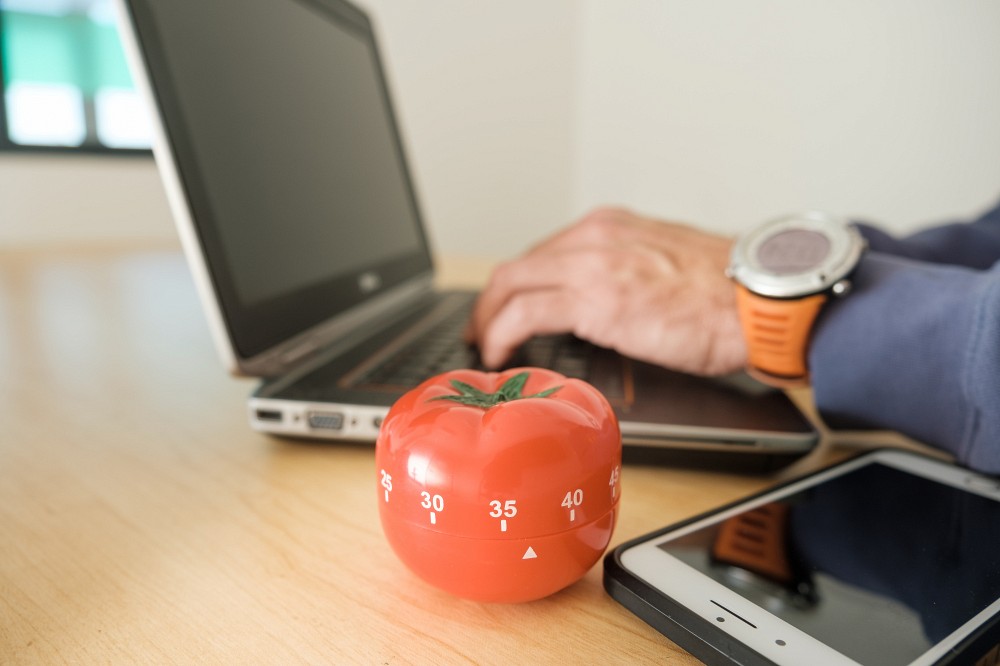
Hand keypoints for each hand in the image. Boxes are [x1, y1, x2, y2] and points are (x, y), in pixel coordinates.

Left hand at [467, 206, 746, 375]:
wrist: (759, 299)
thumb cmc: (729, 294)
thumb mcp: (667, 267)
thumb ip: (629, 275)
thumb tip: (611, 307)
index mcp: (611, 227)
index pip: (543, 254)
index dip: (515, 286)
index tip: (505, 308)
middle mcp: (594, 236)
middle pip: (517, 267)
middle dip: (490, 302)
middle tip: (480, 331)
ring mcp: (590, 263)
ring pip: (510, 285)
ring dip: (488, 319)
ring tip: (483, 348)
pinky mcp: (592, 298)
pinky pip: (523, 314)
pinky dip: (501, 334)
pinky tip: (498, 354)